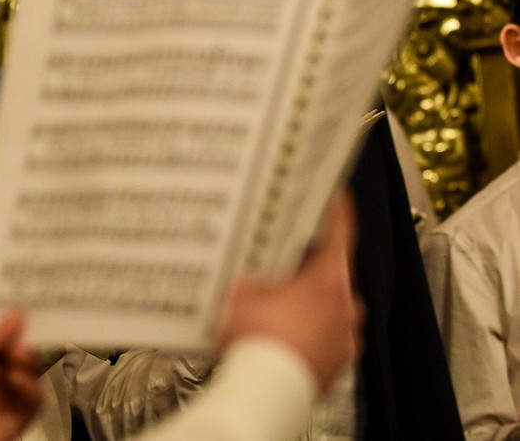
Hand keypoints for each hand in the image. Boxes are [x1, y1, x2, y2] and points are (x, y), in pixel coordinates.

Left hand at [0, 311, 41, 440]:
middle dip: (25, 344)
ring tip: (18, 356)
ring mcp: (1, 396)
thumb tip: (19, 315)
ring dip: (30, 365)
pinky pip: (32, 405)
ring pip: (31, 378)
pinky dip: (31, 390)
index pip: (7, 337)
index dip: (17, 327)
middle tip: (21, 338)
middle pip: (22, 355)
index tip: (26, 314)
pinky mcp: (9, 420)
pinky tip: (16, 377)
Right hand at [216, 189, 362, 393]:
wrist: (265, 397)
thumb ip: (249, 268)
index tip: (334, 190)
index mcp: (329, 280)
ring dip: (306, 300)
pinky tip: (280, 332)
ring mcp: (346, 337)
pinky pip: (324, 334)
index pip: (341, 230)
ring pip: (328, 304)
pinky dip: (307, 329)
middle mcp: (347, 306)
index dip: (335, 206)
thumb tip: (244, 256)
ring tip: (274, 302)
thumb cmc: (258, 344)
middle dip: (306, 263)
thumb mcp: (241, 291)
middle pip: (331, 270)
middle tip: (281, 256)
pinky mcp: (339, 363)